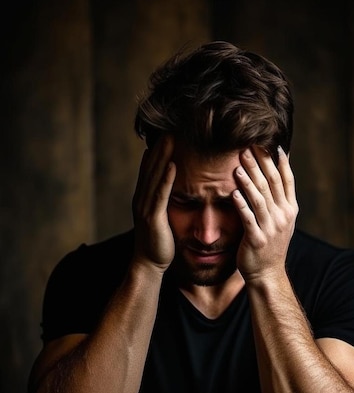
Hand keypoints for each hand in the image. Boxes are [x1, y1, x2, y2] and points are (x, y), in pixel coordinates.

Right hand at [131, 135, 175, 270]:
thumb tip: (170, 192)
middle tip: (169, 128)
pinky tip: (172, 165)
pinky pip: (160, 194)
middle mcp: (141, 200)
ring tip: (170, 139)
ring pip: (154, 177)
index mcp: (143, 199)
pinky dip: (166, 178)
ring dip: (162, 157)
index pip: (149, 170)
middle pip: (150, 168)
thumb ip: (162, 204)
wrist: (149, 265)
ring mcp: (145, 208)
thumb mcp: (160, 219)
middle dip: (159, 148)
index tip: (166, 134)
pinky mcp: (153, 218)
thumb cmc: (158, 243)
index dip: (156, 152)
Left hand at [232, 145, 298, 280]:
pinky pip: (248, 218)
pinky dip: (241, 205)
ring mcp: (271, 228)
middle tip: (248, 148)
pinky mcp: (257, 239)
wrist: (267, 273)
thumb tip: (278, 173)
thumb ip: (280, 198)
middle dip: (260, 165)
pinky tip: (233, 193)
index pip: (286, 180)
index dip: (279, 161)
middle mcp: (283, 216)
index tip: (271, 144)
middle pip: (272, 184)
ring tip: (239, 166)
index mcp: (289, 209)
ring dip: (249, 181)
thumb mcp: (281, 220)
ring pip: (260, 199)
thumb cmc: (270, 244)